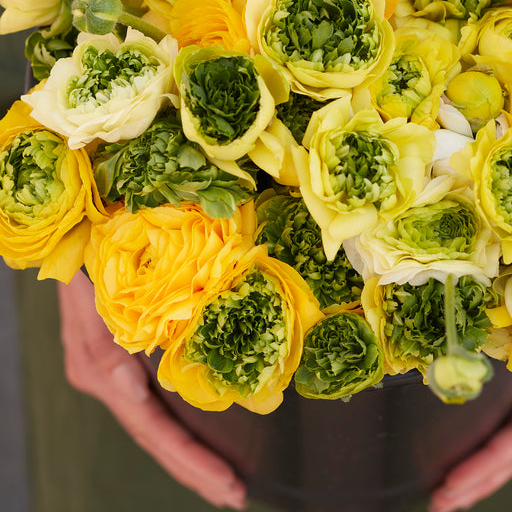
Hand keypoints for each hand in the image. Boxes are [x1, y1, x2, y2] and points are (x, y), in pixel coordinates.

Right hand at [57, 270, 245, 509]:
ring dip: (187, 454)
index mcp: (100, 364)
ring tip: (223, 483)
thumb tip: (143, 385)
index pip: (151, 426)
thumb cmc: (97, 247)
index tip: (227, 481)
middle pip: (152, 436)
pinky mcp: (113, 362)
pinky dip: (174, 428)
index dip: (189, 456)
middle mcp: (99, 376)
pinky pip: (148, 404)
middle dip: (194, 469)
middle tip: (234, 496)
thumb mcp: (111, 283)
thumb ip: (124, 330)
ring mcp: (103, 372)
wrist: (70, 233)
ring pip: (150, 424)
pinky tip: (198, 442)